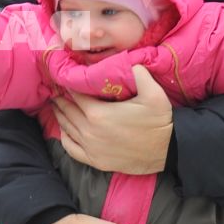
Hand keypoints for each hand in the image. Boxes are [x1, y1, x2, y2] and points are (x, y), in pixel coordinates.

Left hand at [53, 65, 171, 173]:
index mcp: (98, 113)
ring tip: (57, 108)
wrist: (167, 150)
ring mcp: (91, 148)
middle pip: (67, 112)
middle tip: (56, 93)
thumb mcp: (154, 94)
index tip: (66, 80)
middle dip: (61, 101)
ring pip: (66, 129)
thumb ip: (140, 74)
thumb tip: (130, 62)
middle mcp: (89, 131)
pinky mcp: (95, 161)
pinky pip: (71, 149)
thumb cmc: (159, 121)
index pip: (75, 96)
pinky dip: (65, 139)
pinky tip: (64, 132)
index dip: (69, 86)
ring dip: (60, 117)